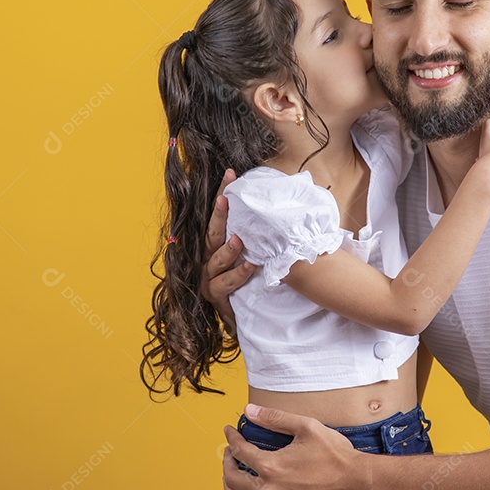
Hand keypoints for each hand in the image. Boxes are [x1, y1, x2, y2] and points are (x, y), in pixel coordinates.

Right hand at [200, 169, 255, 328]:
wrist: (243, 315)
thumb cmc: (250, 278)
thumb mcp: (254, 250)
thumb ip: (259, 230)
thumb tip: (280, 200)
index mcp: (217, 243)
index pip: (219, 214)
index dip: (222, 193)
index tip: (231, 174)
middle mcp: (208, 257)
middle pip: (212, 233)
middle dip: (219, 216)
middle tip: (227, 199)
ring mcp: (209, 277)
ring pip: (216, 260)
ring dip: (228, 250)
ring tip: (240, 240)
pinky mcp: (215, 296)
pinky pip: (224, 284)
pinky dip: (237, 275)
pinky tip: (250, 266)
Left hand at [222, 404, 366, 489]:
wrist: (358, 483)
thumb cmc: (336, 455)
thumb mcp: (307, 427)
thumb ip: (275, 418)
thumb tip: (250, 410)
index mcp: (271, 465)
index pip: (240, 450)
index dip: (232, 438)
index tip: (230, 432)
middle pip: (233, 478)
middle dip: (227, 462)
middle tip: (229, 454)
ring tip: (231, 482)